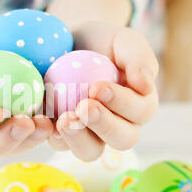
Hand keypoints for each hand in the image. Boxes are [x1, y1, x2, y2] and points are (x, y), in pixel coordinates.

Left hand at [48, 21, 158, 160]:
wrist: (68, 43)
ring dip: (79, 139)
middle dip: (104, 125)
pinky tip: (45, 122)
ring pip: (91, 151)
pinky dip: (53, 136)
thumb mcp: (122, 40)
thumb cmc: (101, 41)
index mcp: (140, 103)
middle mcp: (119, 124)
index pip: (141, 111)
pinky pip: (61, 144)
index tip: (98, 87)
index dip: (122, 103)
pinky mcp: (64, 135)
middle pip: (122, 139)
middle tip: (83, 106)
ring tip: (64, 120)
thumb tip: (146, 85)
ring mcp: (91, 133)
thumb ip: (138, 57)